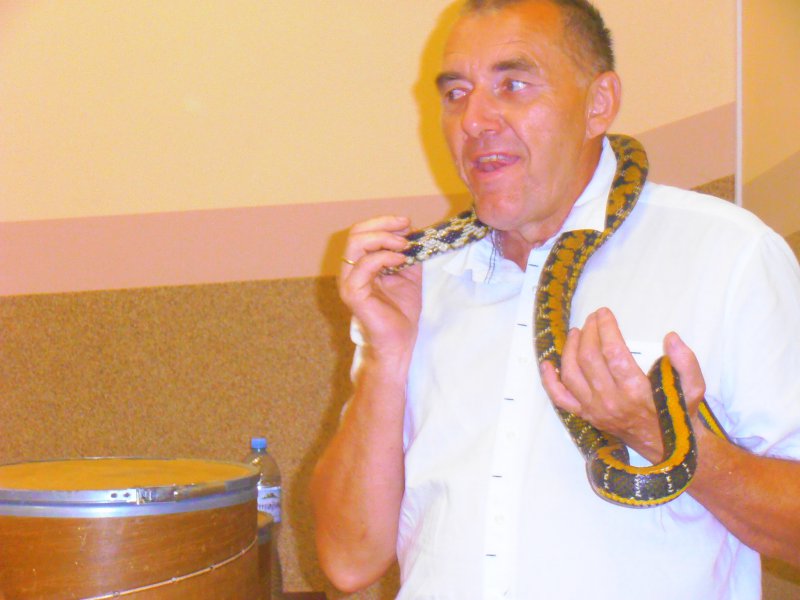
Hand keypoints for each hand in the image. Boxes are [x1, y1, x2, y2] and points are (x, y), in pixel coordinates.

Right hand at [338, 215, 421, 361]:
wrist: (400, 341)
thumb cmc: (401, 312)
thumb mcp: (409, 274)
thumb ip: (408, 253)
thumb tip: (412, 229)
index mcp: (360, 264)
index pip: (363, 232)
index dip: (384, 222)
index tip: (407, 222)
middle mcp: (350, 270)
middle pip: (356, 233)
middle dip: (383, 225)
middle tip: (406, 228)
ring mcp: (349, 281)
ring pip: (356, 244)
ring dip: (384, 238)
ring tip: (404, 245)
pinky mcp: (353, 293)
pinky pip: (364, 265)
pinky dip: (385, 257)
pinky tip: (401, 261)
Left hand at [540, 308, 704, 461]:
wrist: (669, 450)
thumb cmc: (679, 415)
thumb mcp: (694, 389)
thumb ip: (686, 363)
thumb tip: (671, 337)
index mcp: (636, 391)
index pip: (613, 351)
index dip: (606, 328)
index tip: (605, 313)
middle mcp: (611, 401)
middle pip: (588, 359)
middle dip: (588, 332)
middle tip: (593, 318)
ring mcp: (595, 410)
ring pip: (571, 374)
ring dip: (570, 349)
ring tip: (577, 332)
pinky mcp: (587, 416)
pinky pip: (561, 398)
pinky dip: (550, 381)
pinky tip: (548, 364)